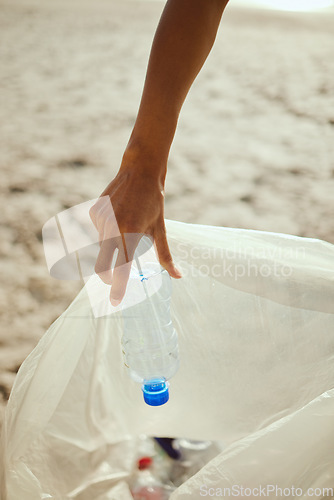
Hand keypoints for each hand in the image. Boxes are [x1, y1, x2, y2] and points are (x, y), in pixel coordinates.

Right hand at [89, 154, 181, 305]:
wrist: (139, 170)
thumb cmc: (153, 200)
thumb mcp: (160, 228)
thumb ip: (165, 255)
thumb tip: (177, 277)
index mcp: (130, 233)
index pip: (122, 269)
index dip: (118, 288)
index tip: (115, 302)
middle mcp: (112, 228)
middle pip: (102, 265)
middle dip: (108, 277)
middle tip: (116, 280)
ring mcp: (100, 219)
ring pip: (101, 247)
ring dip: (112, 248)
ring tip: (127, 228)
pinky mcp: (93, 212)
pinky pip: (98, 232)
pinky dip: (107, 233)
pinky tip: (118, 217)